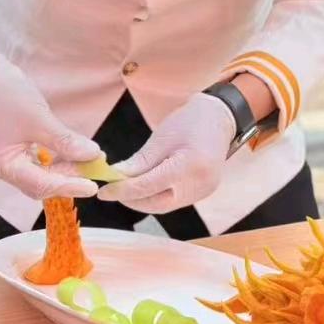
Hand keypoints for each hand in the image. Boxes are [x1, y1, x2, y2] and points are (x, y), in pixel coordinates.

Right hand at [0, 50, 99, 199]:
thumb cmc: (6, 94)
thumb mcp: (39, 118)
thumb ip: (65, 141)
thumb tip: (93, 155)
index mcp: (1, 165)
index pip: (40, 185)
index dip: (69, 186)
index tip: (93, 186)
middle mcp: (1, 168)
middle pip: (40, 184)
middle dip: (69, 178)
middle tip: (96, 168)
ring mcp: (6, 160)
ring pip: (40, 175)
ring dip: (65, 169)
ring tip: (89, 160)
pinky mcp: (13, 150)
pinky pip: (37, 163)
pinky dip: (56, 160)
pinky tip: (73, 153)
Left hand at [99, 93, 235, 213]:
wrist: (219, 118)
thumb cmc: (190, 122)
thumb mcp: (161, 137)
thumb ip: (139, 162)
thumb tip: (115, 178)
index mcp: (189, 166)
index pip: (148, 186)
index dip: (122, 191)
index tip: (104, 192)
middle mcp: (200, 184)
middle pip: (158, 203)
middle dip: (133, 200)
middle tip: (114, 191)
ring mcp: (204, 190)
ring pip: (166, 205)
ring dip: (145, 199)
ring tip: (128, 187)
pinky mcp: (204, 192)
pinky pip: (175, 200)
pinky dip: (158, 195)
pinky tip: (147, 186)